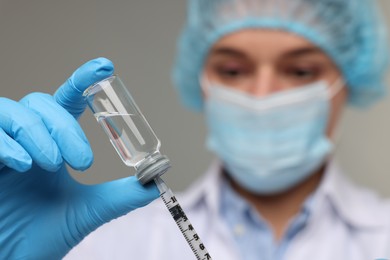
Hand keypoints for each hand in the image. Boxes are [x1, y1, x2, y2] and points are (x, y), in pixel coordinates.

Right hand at [0, 58, 158, 258]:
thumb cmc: (43, 234)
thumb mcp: (88, 212)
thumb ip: (122, 195)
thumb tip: (157, 180)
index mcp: (54, 146)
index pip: (68, 103)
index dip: (83, 81)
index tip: (105, 67)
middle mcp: (28, 140)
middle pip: (43, 103)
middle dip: (65, 128)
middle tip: (81, 161)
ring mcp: (2, 146)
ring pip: (15, 110)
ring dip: (39, 133)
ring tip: (51, 164)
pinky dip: (6, 142)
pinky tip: (22, 164)